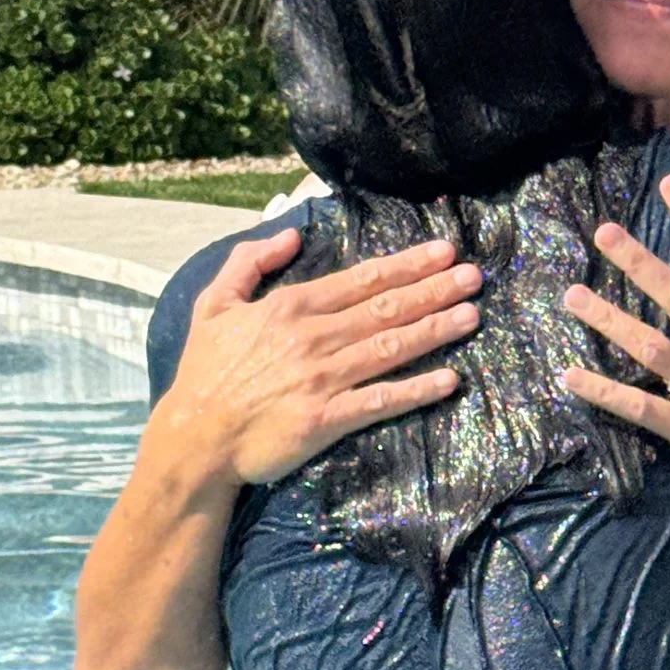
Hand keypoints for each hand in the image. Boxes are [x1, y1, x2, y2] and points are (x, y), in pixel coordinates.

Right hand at [166, 225, 481, 489]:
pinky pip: (380, 402)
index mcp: (291, 307)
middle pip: (385, 309)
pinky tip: (448, 379)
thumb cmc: (204, 372)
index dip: (407, 265)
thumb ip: (249, 261)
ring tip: (471, 315)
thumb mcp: (213, 303)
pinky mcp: (326, 420)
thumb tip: (291, 232)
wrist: (194, 437)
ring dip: (434, 330)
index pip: (362, 280)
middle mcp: (313, 338)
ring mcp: (322, 379)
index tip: (443, 252)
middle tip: (475, 276)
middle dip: (434, 290)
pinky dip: (415, 390)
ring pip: (390, 348)